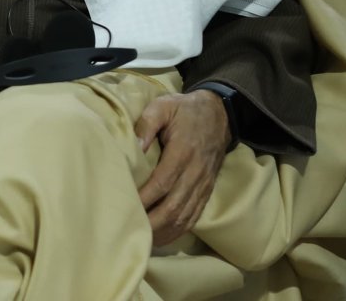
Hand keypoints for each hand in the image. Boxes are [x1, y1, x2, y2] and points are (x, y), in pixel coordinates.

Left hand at [134, 90, 232, 245]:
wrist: (220, 115)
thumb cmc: (185, 110)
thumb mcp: (163, 106)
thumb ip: (147, 123)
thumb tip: (135, 145)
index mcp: (183, 152)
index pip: (162, 182)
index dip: (145, 198)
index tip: (126, 207)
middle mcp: (195, 173)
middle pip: (173, 206)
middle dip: (152, 222)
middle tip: (129, 230)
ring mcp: (202, 185)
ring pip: (184, 216)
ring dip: (163, 231)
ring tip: (142, 240)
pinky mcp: (206, 191)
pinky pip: (193, 216)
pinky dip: (177, 230)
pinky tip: (162, 237)